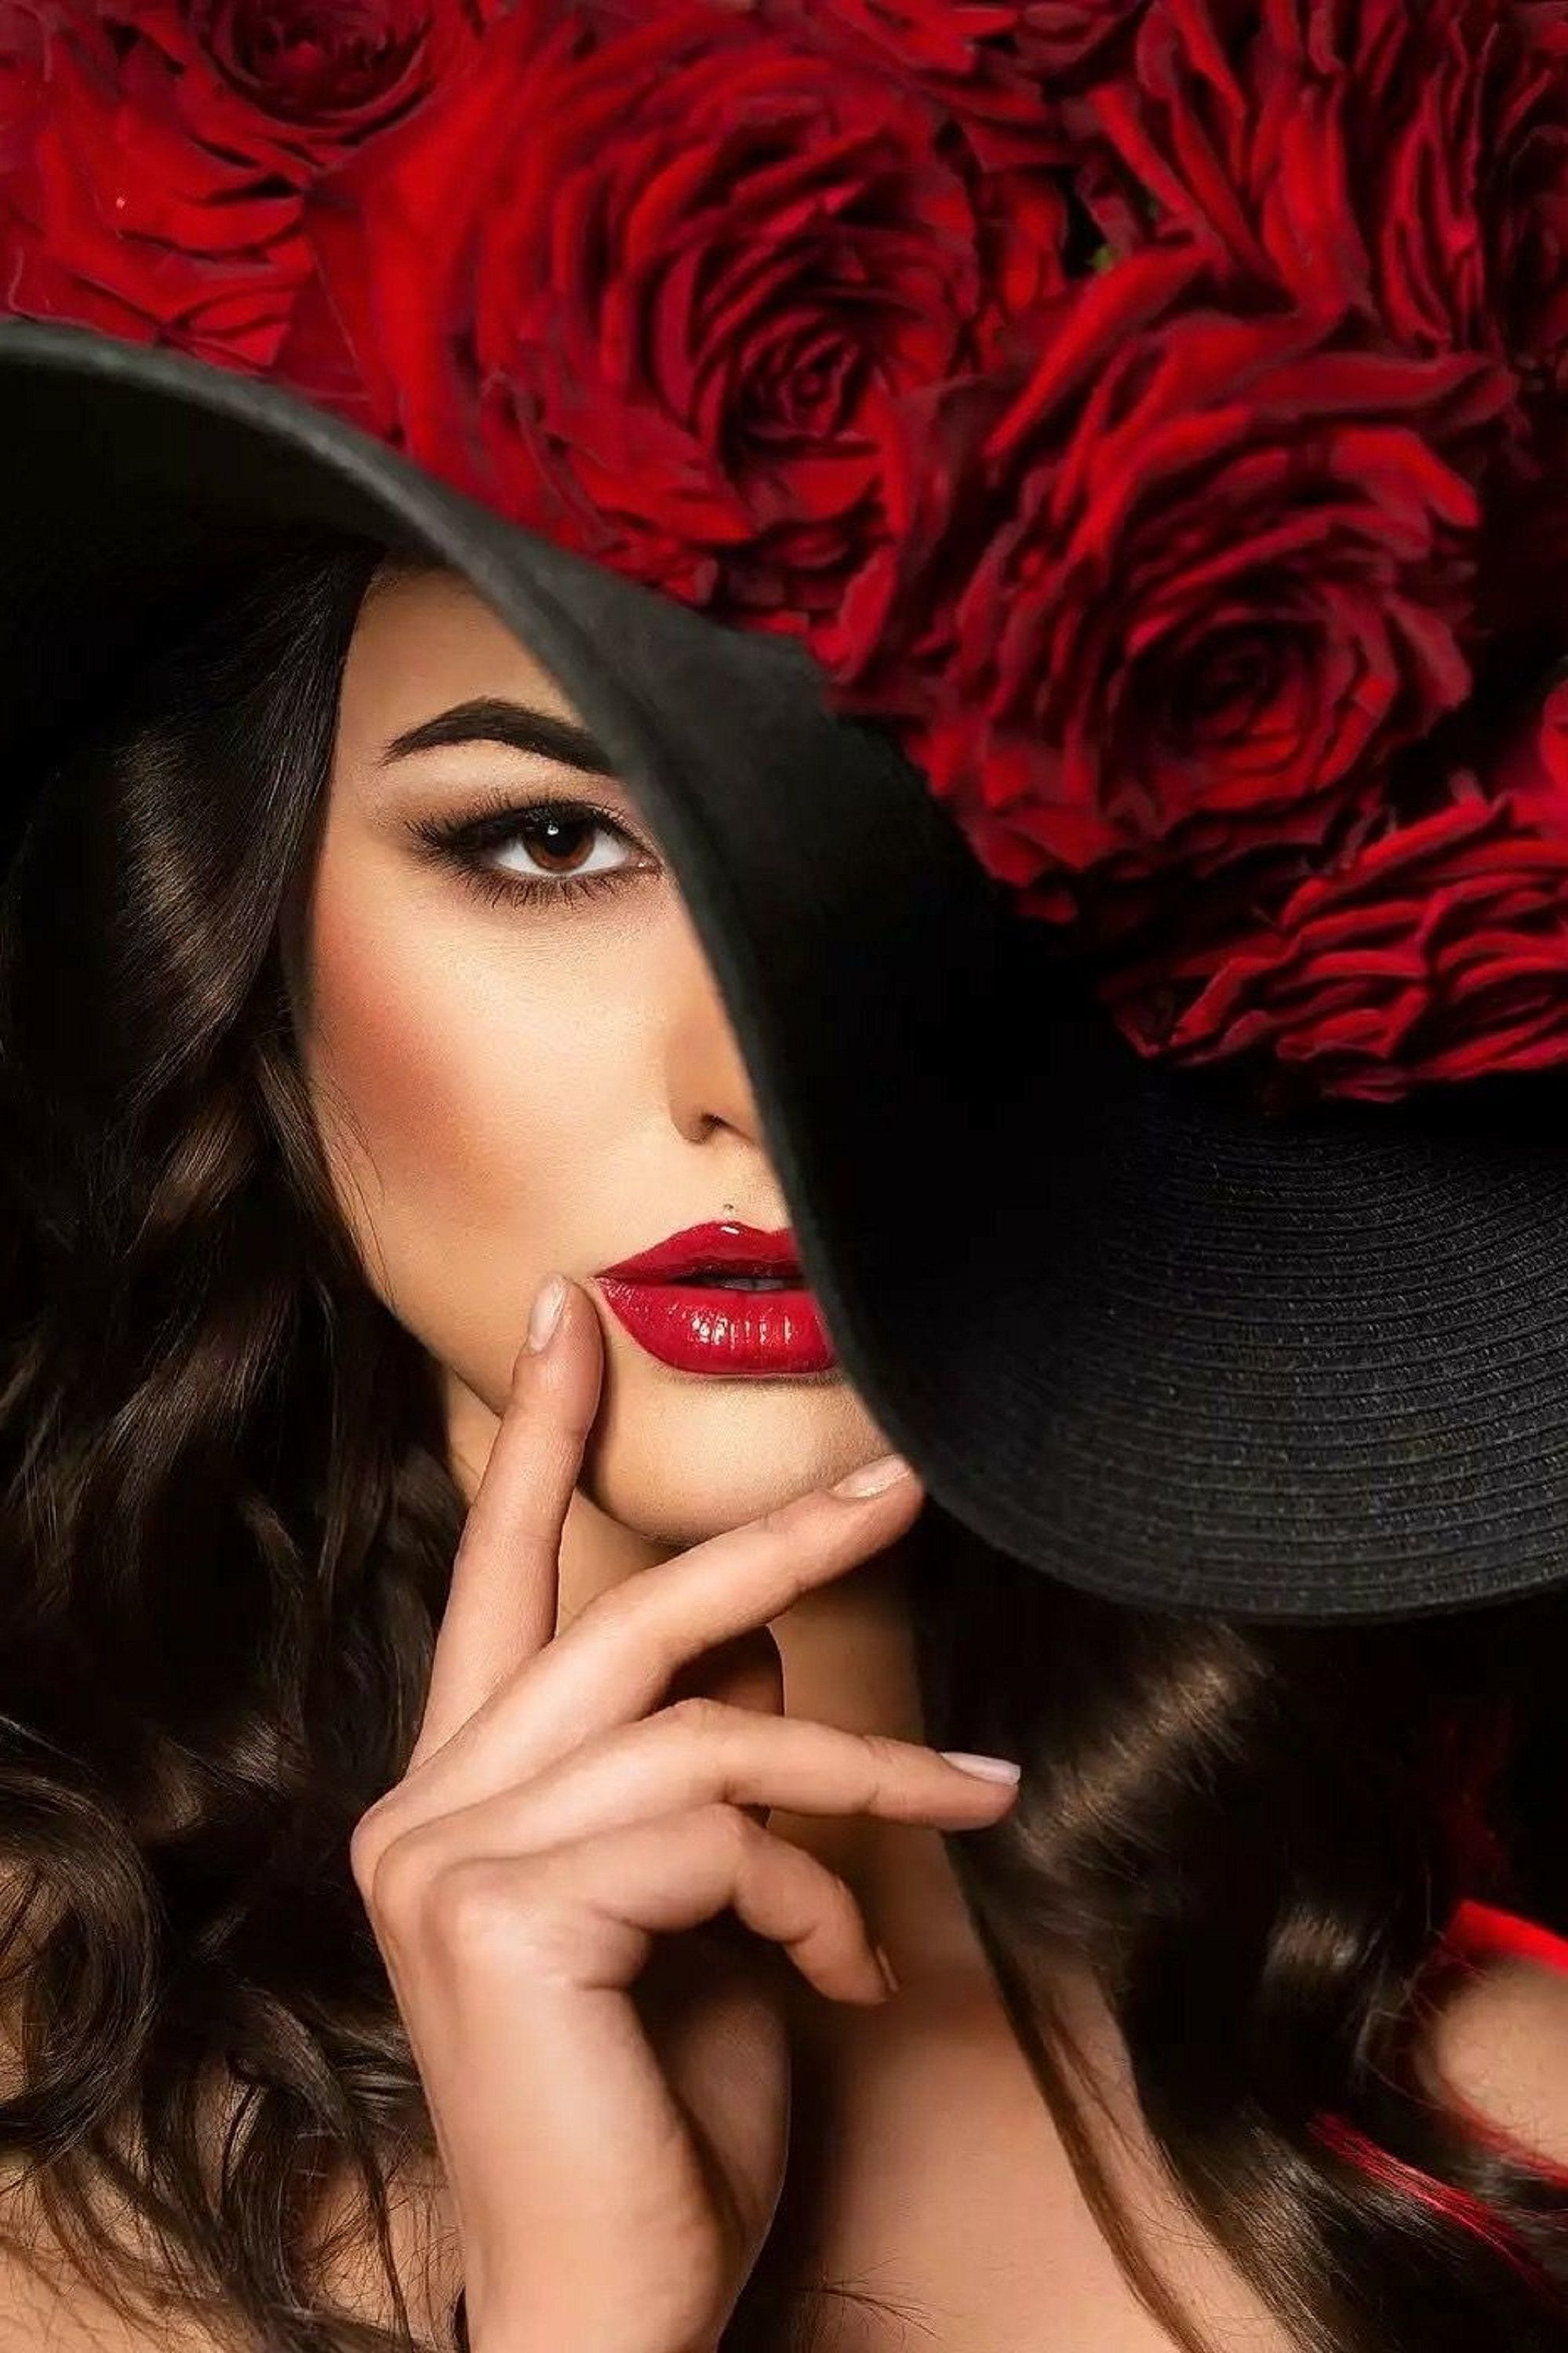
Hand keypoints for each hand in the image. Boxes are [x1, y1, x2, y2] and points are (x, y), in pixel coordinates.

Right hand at [348, 1276, 1019, 2352]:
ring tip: (970, 1795)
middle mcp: (425, 1806)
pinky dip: (817, 1884)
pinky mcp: (493, 1913)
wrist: (615, 2311)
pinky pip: (717, 1825)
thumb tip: (757, 1646)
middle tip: (897, 1481)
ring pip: (699, 1725)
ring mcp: (445, 1857)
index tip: (573, 1315)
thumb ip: (703, 1773)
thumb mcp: (706, 1911)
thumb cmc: (665, 2119)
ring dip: (860, 1763)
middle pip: (619, 1616)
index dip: (542, 1442)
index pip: (497, 1583)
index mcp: (464, 1793)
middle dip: (771, 1538)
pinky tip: (848, 1967)